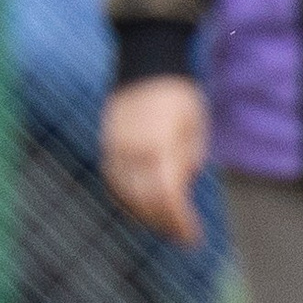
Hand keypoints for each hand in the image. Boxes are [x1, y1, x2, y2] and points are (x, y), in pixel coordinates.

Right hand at [102, 76, 208, 246]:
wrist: (146, 65)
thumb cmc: (179, 96)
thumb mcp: (195, 128)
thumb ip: (188, 163)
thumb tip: (180, 193)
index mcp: (160, 147)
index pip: (169, 198)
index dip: (180, 222)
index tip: (192, 237)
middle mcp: (134, 153)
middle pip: (146, 203)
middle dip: (165, 224)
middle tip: (181, 236)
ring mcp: (116, 152)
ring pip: (126, 198)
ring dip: (146, 217)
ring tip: (164, 226)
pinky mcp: (107, 150)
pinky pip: (113, 186)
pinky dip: (126, 202)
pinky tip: (140, 210)